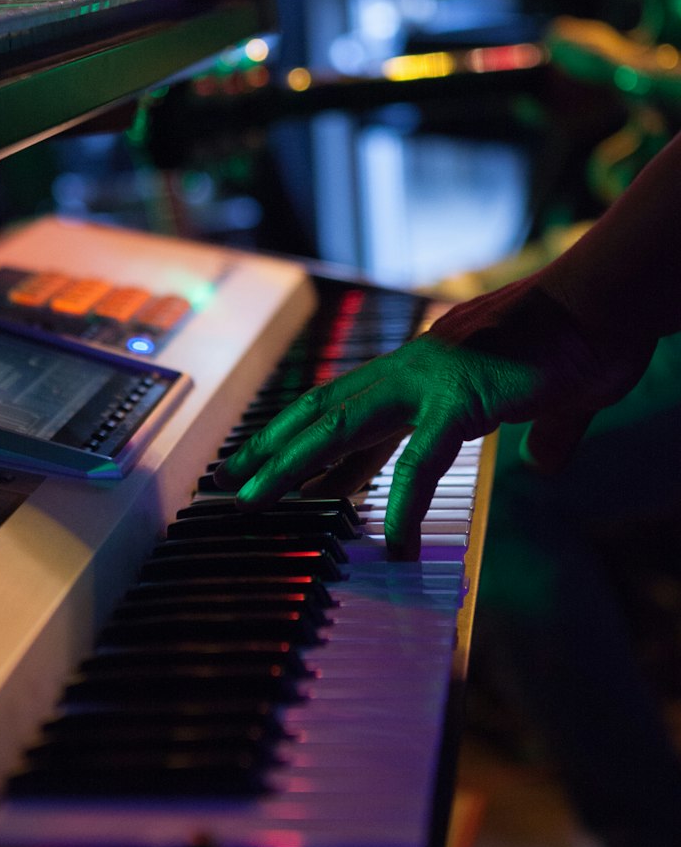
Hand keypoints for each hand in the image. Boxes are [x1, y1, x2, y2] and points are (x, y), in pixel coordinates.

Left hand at [214, 276, 654, 558]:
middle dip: (276, 446)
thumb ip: (544, 433)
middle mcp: (417, 367)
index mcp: (430, 367)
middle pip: (327, 410)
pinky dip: (400, 505)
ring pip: (343, 427)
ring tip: (254, 502)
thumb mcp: (557, 398)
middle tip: (232, 478)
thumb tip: (544, 462)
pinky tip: (391, 544)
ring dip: (293, 465)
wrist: (612, 302)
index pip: (352, 404)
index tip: (274, 464)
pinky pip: (420, 461)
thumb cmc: (591, 339)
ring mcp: (434, 379)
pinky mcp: (463, 400)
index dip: (309, 436)